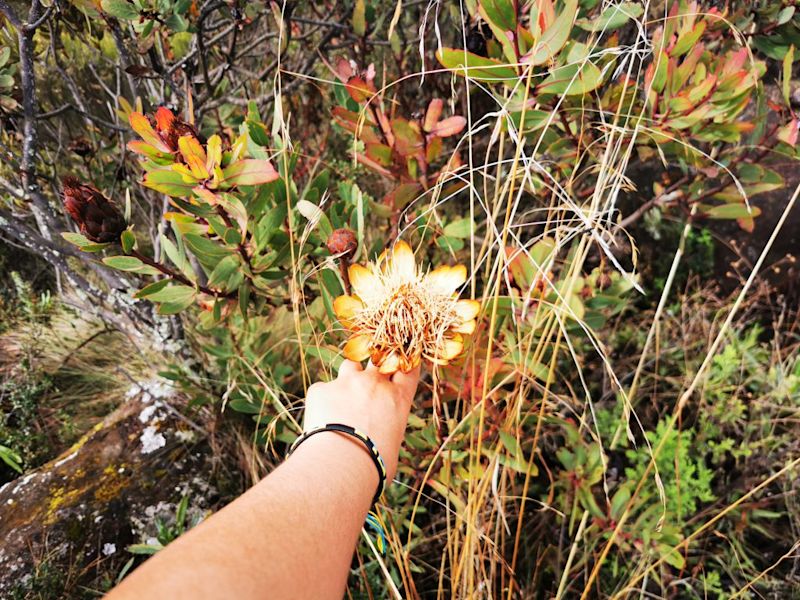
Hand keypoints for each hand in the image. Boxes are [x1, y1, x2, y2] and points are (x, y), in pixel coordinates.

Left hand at [302, 360, 419, 481]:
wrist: (339, 467)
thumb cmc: (372, 465)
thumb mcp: (392, 444)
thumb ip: (388, 425)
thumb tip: (380, 431)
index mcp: (398, 398)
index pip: (408, 368)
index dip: (404, 365)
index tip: (399, 367)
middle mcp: (374, 383)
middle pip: (379, 360)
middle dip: (375, 368)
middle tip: (370, 385)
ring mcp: (346, 382)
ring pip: (350, 365)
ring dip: (350, 376)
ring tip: (344, 400)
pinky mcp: (321, 390)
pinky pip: (323, 389)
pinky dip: (323, 400)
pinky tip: (321, 421)